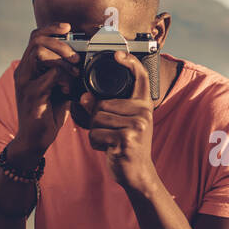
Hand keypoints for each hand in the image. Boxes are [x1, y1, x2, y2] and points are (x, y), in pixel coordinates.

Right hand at [9, 26, 80, 163]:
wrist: (34, 140)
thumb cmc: (47, 114)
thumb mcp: (58, 89)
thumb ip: (65, 74)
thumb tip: (82, 62)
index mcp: (28, 67)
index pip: (35, 37)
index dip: (51, 29)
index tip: (68, 28)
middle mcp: (23, 71)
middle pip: (37, 40)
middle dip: (60, 44)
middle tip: (75, 58)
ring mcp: (25, 82)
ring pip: (39, 53)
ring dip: (61, 59)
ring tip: (73, 73)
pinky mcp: (31, 95)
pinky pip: (49, 76)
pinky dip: (64, 79)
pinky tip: (69, 90)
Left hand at [82, 50, 158, 194]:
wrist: (138, 174)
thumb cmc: (128, 146)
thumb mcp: (121, 123)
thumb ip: (104, 108)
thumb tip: (84, 97)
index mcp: (144, 105)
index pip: (141, 78)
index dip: (129, 63)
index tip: (117, 54)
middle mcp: (143, 113)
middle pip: (103, 104)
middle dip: (98, 120)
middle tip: (111, 134)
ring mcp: (136, 126)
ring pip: (97, 119)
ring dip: (96, 132)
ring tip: (110, 141)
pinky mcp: (126, 140)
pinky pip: (96, 134)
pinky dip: (96, 143)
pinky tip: (108, 149)